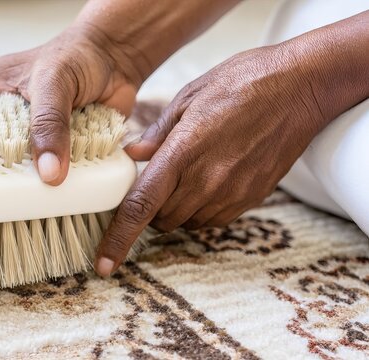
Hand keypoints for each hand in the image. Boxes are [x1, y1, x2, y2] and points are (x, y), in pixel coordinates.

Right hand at [0, 0, 241, 184]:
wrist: (118, 58)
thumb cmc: (76, 56)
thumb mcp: (52, 82)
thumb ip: (48, 122)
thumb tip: (49, 174)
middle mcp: (2, 117)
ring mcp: (28, 136)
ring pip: (11, 169)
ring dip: (12, 188)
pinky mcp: (55, 150)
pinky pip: (45, 176)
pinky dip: (43, 191)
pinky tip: (37, 210)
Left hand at [95, 44, 330, 275]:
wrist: (301, 88)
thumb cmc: (243, 82)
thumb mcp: (189, 97)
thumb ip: (157, 133)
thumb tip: (132, 154)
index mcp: (182, 153)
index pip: (141, 206)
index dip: (118, 239)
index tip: (103, 263)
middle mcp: (206, 180)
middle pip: (161, 220)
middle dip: (149, 211)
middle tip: (153, 184)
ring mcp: (232, 193)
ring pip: (187, 223)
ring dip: (176, 210)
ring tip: (186, 176)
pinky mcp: (251, 198)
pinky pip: (214, 219)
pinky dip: (201, 209)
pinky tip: (208, 181)